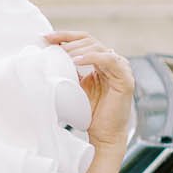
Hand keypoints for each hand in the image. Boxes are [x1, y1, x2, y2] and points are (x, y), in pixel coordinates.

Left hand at [50, 31, 134, 150]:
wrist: (103, 135)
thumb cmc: (90, 114)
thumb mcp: (74, 87)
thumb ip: (67, 71)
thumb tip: (48, 57)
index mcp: (100, 62)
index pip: (83, 40)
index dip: (65, 36)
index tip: (46, 38)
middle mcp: (112, 62)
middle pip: (90, 41)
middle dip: (69, 42)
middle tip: (53, 48)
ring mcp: (121, 69)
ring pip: (98, 48)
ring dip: (78, 50)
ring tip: (63, 55)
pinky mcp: (126, 79)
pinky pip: (110, 60)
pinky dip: (92, 57)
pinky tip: (76, 61)